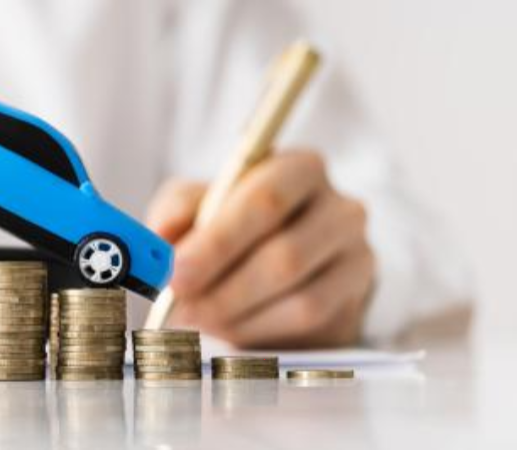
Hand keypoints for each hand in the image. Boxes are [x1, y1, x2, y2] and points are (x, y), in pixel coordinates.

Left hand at [146, 151, 374, 347]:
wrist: (293, 262)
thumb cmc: (242, 225)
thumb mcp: (204, 203)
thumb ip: (179, 211)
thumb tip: (158, 238)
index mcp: (302, 169)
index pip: (266, 198)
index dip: (219, 240)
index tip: (176, 271)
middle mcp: (341, 208)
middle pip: (286, 254)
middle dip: (224, 288)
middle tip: (180, 308)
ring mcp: (358, 256)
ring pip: (301, 298)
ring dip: (240, 316)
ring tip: (200, 319)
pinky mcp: (358, 299)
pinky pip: (312, 325)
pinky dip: (262, 332)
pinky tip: (233, 329)